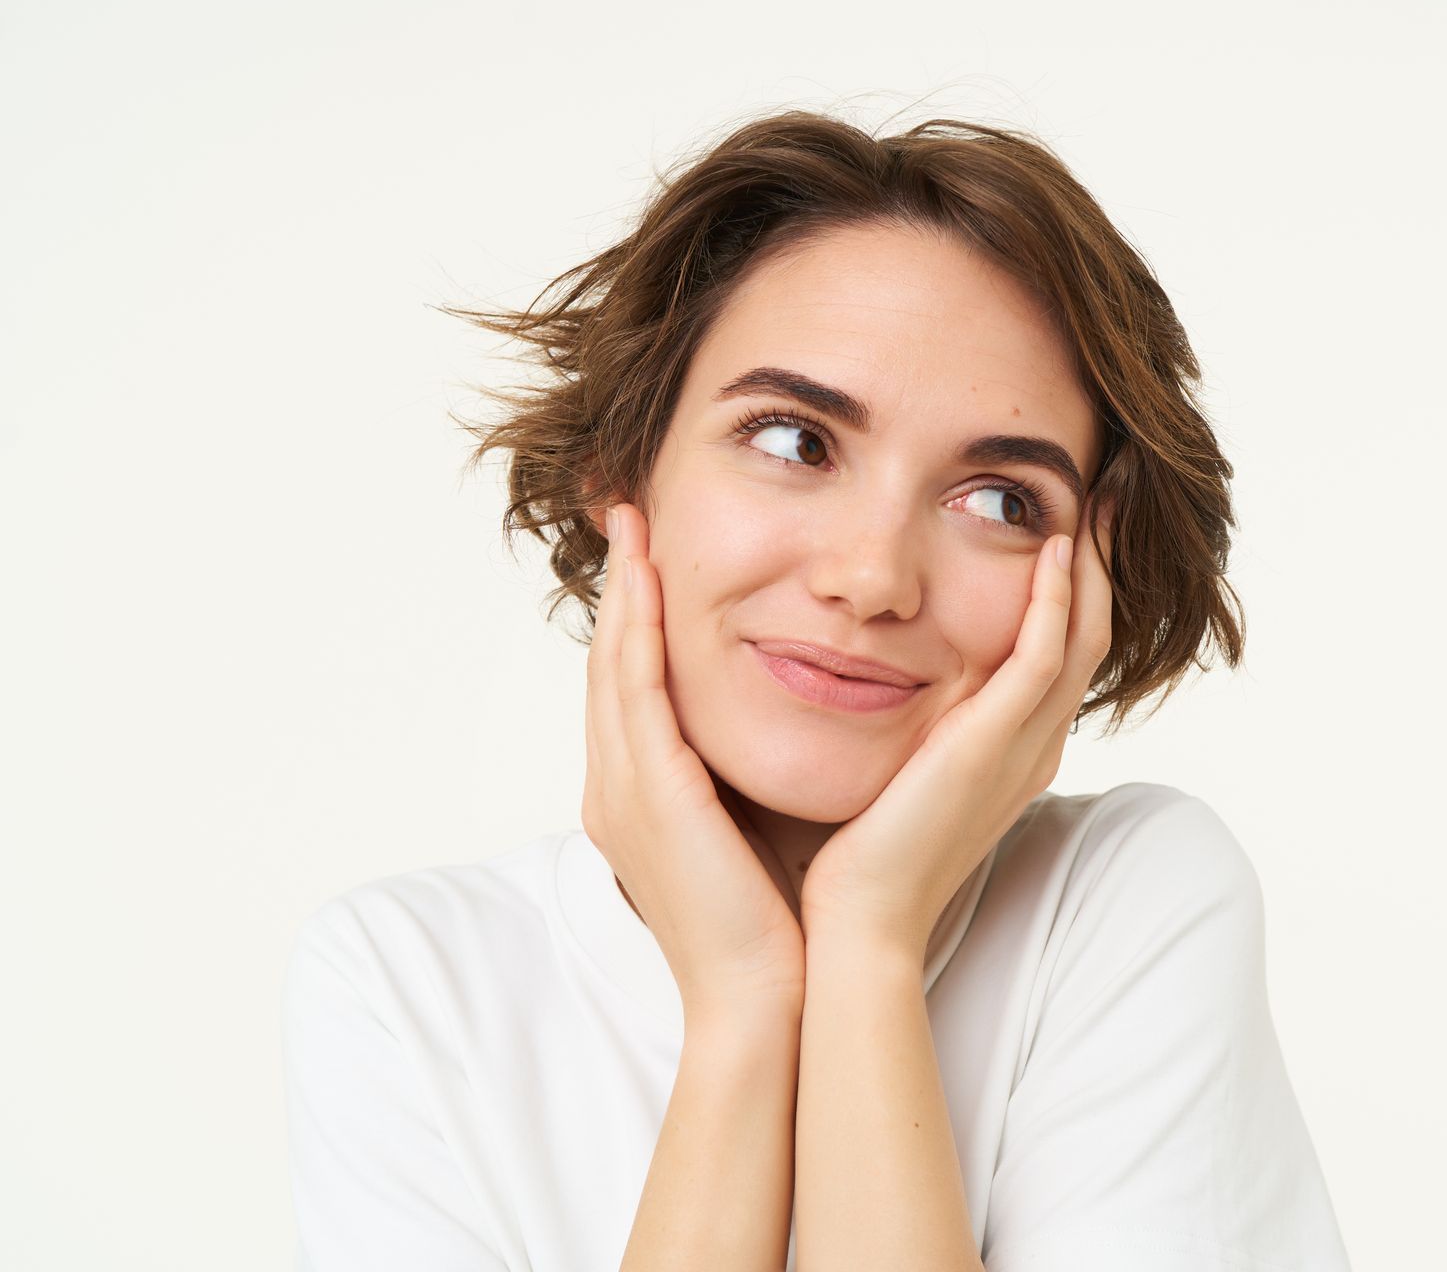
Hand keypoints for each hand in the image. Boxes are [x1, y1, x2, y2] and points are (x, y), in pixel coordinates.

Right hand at [582, 502, 806, 1023]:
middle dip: (619, 589)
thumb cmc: (770, 924)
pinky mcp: (649, 794)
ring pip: (613, 666)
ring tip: (634, 524)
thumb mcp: (747, 831)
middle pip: (608, 666)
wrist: (762, 996)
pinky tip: (649, 580)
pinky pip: (636, 691)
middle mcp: (613, 790)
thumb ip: (741, 779)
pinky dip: (638, 630)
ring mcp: (621, 792)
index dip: (635, 621)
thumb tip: (773, 733)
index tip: (651, 560)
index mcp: (635, 801)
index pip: (630, 690)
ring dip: (624, 590)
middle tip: (627, 516)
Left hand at [798, 497, 1117, 953]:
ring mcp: (1024, 748)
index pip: (1062, 648)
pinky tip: (1053, 548)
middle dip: (1102, 558)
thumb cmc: (857, 853)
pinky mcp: (996, 747)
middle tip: (1110, 490)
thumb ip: (905, 719)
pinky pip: (1045, 658)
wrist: (858, 923)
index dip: (1074, 582)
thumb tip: (864, 666)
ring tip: (1098, 497)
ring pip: (1083, 636)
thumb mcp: (895, 766)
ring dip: (1093, 562)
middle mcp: (1033, 746)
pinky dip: (1055, 600)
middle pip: (1090, 631)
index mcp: (1014, 750)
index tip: (1069, 520)